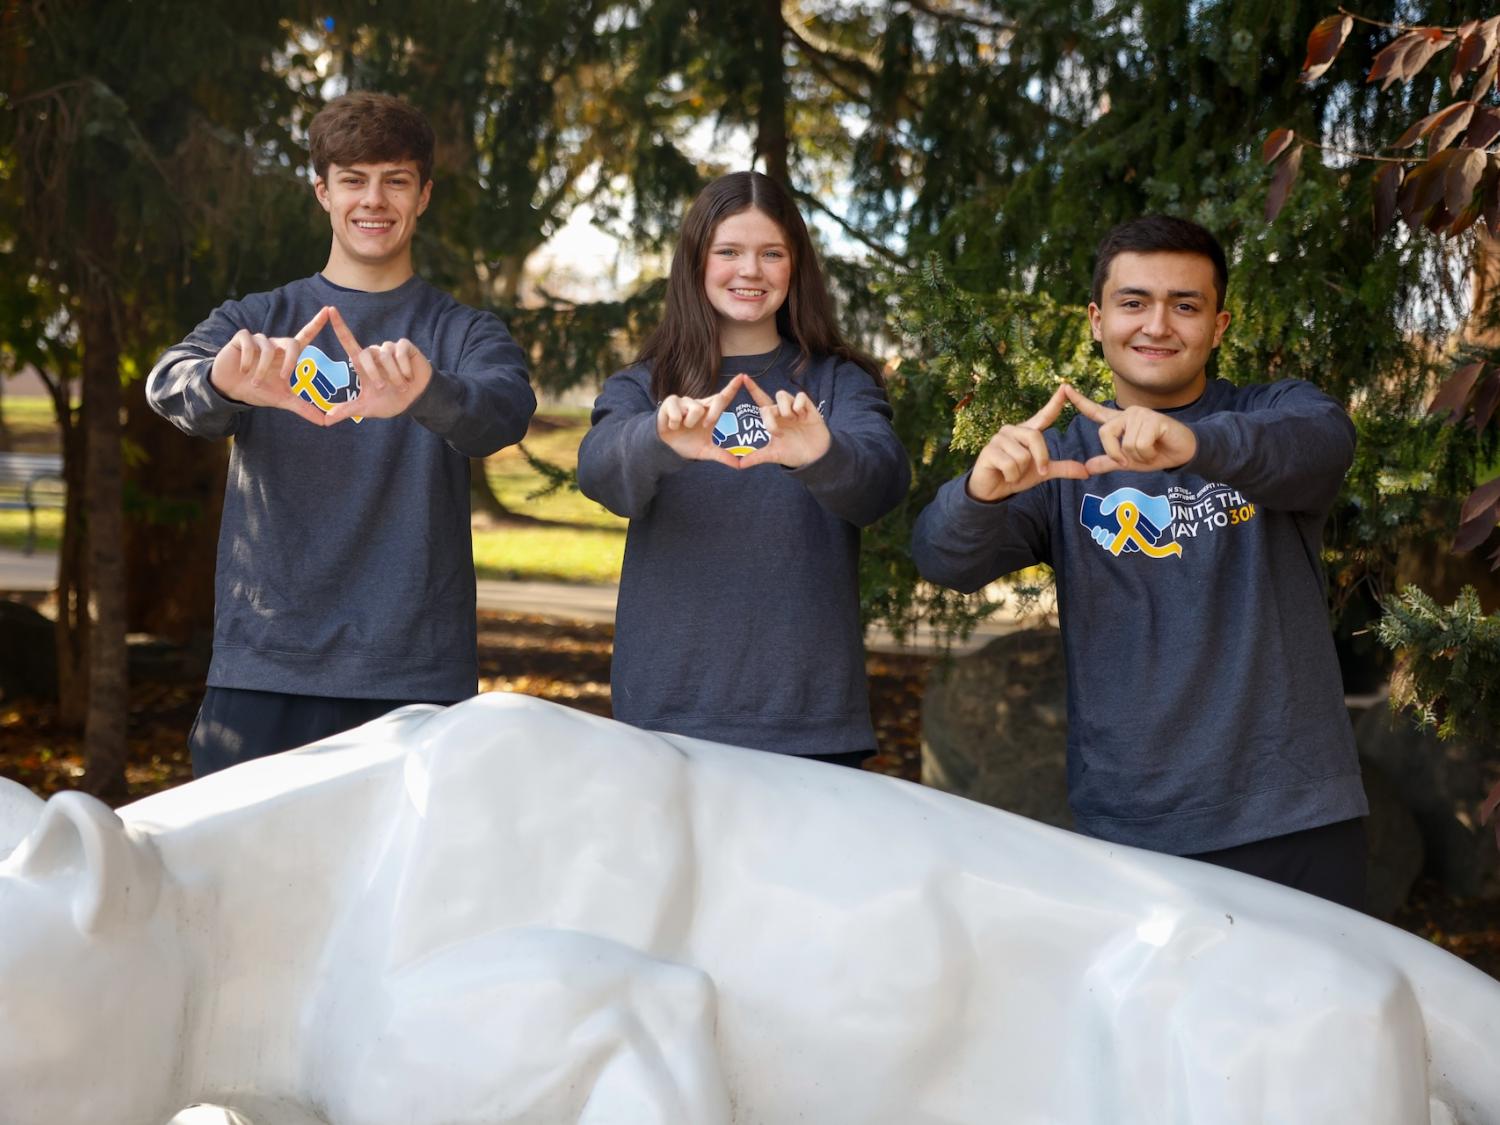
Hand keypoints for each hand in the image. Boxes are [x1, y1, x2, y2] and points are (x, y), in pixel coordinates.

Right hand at [209, 307, 331, 426]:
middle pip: (292, 343)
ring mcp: (258, 340)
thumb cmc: (257, 390)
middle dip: (290, 362)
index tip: (329, 310)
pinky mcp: (241, 338)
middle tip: (284, 379)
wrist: (229, 389)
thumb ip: (304, 408)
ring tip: (254, 382)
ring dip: (263, 370)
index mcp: (287, 355)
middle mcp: (275, 344)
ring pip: (268, 349)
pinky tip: (242, 370)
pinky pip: (250, 344)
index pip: (305, 336)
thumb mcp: (282, 401)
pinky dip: (248, 360)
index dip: (316, 323)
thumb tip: (326, 423)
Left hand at [323, 306, 433, 423]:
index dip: (339, 326)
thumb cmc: (390, 402)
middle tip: (383, 387)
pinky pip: (400, 351)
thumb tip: (325, 420)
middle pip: (367, 353)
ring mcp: (391, 349)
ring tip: (402, 385)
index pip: (348, 341)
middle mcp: (375, 353)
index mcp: (363, 364)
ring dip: (393, 373)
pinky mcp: (406, 347)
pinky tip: (409, 376)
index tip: (330, 310)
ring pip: (386, 354)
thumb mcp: (366, 408)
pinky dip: (404, 366)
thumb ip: (347, 410)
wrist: (415, 401)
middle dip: (375, 373)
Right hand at [656, 373, 746, 467]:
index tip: (743, 376)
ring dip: (689, 423)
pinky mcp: (671, 401)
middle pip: (716, 399)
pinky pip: (678, 412)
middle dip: (714, 413)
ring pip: (696, 409)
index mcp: (710, 412)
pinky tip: (672, 425)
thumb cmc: (687, 444)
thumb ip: (722, 456)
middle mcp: (699, 404)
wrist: (666, 447)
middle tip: (706, 425)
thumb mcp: (706, 452)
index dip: (733, 387)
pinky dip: (675, 423)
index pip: (723, 397)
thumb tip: (739, 466)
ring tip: (682, 427)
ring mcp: (685, 401)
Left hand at [735, 377, 829, 468]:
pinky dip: (798, 405)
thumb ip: (756, 457)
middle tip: (778, 433)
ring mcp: (795, 409)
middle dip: (770, 418)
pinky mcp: (809, 408)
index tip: (743, 378)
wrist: (814, 458)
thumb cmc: (794, 453)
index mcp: (773, 419)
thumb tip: (739, 465)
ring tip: (792, 421)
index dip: (753, 389)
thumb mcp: (773, 455)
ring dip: (783, 409)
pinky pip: (800, 397)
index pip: (761, 401)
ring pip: (783, 395)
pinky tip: (801, 416)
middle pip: (770, 402)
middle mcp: (782, 412)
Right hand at [967, 384, 1089, 501]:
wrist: (992, 490)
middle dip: (1041, 459)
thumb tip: (1086, 472)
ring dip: (1021, 471)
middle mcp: (1012, 430)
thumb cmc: (1016, 476)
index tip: (1065, 388)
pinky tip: (1003, 475)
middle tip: (1038, 472)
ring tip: (1012, 473)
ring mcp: (999, 439)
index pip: (1043, 415)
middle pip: (1036, 437)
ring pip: (1023, 455)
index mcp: (1026, 432)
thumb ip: (1062, 468)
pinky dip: (1011, 476)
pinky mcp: (988, 451)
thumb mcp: (1042, 472)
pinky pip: (1010, 465)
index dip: (1054, 403)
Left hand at [1063, 385, 1197, 474]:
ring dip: (1139, 457)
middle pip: (1105, 434)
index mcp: (1121, 422)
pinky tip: (1158, 448)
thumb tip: (1087, 468)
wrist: (1184, 452)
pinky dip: (1148, 454)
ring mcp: (1141, 414)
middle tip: (1135, 458)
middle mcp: (1129, 414)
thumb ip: (1109, 463)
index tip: (1064, 387)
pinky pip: (1139, 445)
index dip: (1079, 401)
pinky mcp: (1154, 420)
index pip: (1096, 411)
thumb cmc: (1158, 454)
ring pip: (1125, 445)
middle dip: (1117, 454)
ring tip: (1152, 450)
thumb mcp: (1130, 462)